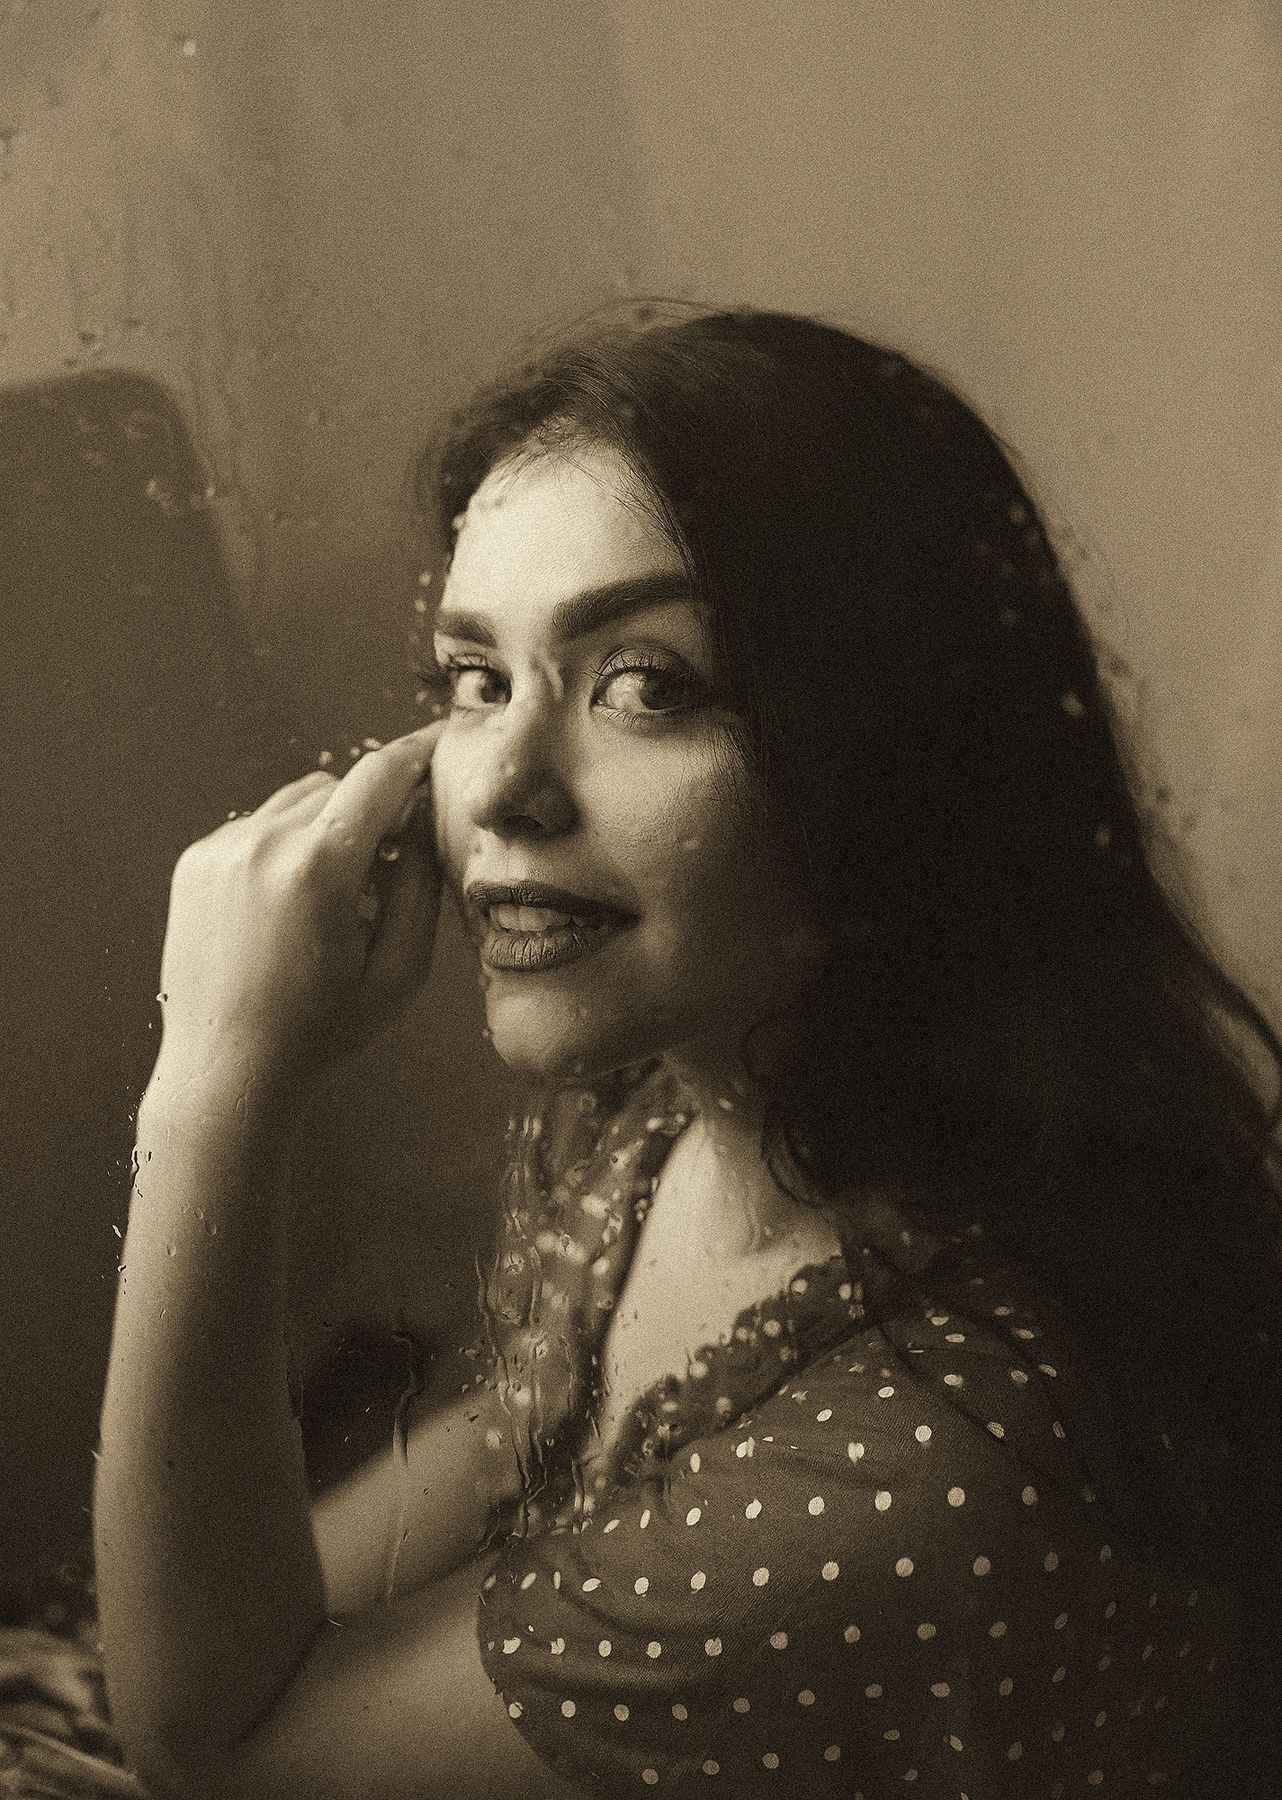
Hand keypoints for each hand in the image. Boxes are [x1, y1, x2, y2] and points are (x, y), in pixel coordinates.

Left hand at [147, 723, 444, 1112]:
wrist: (227, 1069)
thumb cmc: (322, 1030)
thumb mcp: (400, 970)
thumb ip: (421, 884)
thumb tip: (424, 818)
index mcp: (320, 869)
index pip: (381, 775)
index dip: (418, 753)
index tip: (442, 741)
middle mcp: (264, 843)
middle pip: (340, 786)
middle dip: (372, 811)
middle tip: (388, 868)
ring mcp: (222, 849)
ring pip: (297, 800)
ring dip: (327, 827)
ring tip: (335, 896)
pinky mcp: (196, 861)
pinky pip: (259, 825)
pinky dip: (286, 845)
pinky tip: (290, 905)